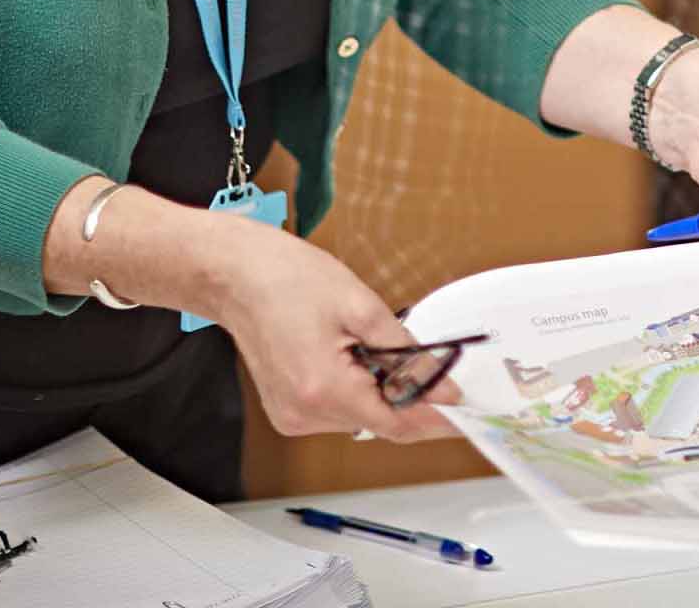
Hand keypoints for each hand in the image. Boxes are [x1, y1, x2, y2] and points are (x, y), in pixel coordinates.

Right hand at [198, 215, 462, 442]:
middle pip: (379, 420)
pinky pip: (337, 409)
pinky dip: (355, 388)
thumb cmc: (287, 278)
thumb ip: (405, 352)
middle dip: (408, 393)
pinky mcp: (287, 410)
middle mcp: (304, 415)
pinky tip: (347, 354)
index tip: (464, 413)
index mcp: (323, 390)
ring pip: (360, 415)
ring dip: (379, 388)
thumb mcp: (361, 306)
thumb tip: (440, 383)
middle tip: (422, 358)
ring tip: (364, 342)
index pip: (396, 424)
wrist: (234, 275)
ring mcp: (291, 416)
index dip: (436, 420)